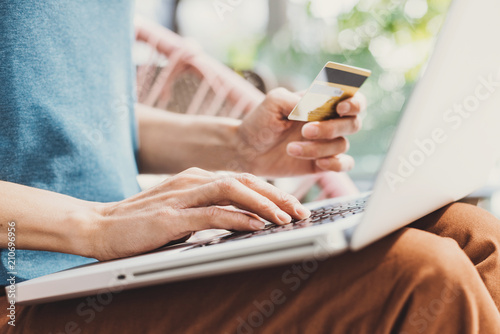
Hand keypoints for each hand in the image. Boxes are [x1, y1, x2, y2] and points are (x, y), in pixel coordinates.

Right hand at [88, 168, 309, 260]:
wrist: (98, 225)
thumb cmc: (141, 222)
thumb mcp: (182, 211)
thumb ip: (209, 210)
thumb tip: (244, 221)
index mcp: (197, 178)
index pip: (244, 179)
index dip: (273, 191)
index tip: (295, 206)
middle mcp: (193, 180)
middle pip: (246, 180)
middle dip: (278, 195)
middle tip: (302, 211)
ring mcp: (182, 195)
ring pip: (233, 190)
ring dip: (264, 203)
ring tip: (287, 217)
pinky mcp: (171, 215)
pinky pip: (212, 213)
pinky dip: (238, 217)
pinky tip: (257, 225)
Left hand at [237, 88, 366, 177]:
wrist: (247, 150)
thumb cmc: (260, 121)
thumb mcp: (273, 102)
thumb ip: (296, 100)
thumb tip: (315, 106)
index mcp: (321, 103)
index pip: (352, 98)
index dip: (354, 102)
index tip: (340, 107)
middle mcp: (329, 122)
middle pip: (353, 123)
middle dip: (331, 128)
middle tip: (305, 131)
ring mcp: (327, 144)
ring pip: (342, 145)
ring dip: (318, 148)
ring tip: (290, 148)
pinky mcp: (323, 163)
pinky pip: (344, 164)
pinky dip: (335, 164)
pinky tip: (318, 163)